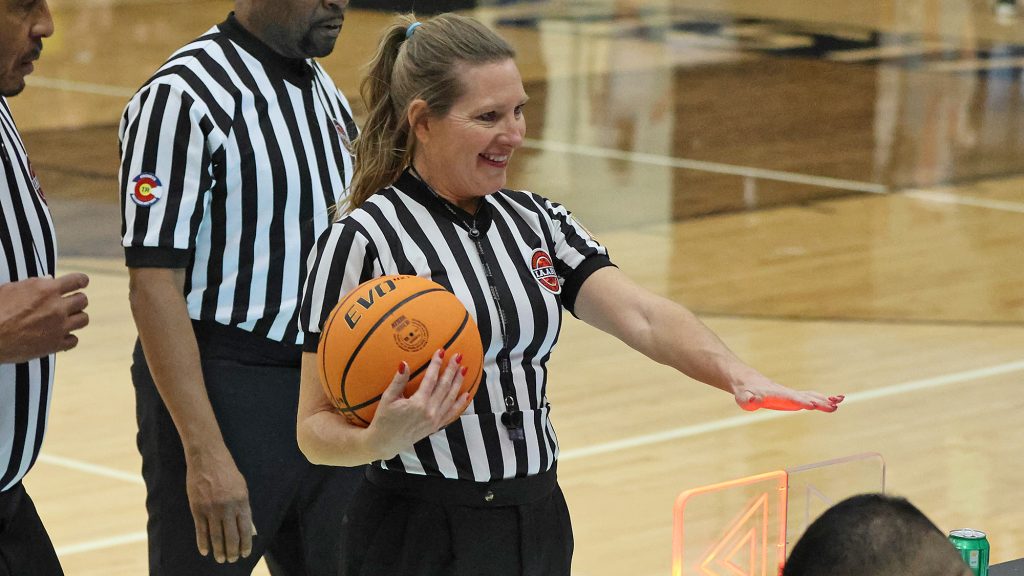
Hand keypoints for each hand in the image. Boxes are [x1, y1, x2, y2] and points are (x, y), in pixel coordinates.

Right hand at [0, 273, 88, 363]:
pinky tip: (59, 336)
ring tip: (66, 319)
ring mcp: (58, 327)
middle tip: (69, 304)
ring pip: (83, 319)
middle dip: (77, 300)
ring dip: (76, 318)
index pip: (77, 280)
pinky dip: (68, 338)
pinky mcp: (55, 344)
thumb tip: (49, 279)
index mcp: (47, 289)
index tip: (82, 283)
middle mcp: (57, 307)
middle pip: (83, 300)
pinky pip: (74, 340)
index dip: (81, 281)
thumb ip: (34, 283)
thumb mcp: (11, 289)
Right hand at [184, 449, 254, 563]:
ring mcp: (211, 509)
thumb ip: (244, 508)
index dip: (245, 544)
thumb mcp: (242, 487)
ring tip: (220, 559)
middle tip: (231, 560)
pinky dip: (203, 543)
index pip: (245, 529)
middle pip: (231, 536)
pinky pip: (200, 530)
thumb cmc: (227, 472)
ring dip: (218, 550)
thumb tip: (248, 528)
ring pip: (216, 536)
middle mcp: (227, 507)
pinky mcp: (197, 508)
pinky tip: (205, 551)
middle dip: (232, 551)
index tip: (245, 554)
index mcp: (241, 502)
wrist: (207, 458)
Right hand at [368, 349, 468, 459]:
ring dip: (458, 383)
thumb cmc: (383, 420)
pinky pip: (452, 413)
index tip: (441, 351)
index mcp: (418, 404)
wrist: (385, 443)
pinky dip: (460, 404)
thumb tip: (405, 363)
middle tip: (458, 355)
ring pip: (451, 398)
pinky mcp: (436, 426)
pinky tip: (466, 394)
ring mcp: (435, 420)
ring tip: (464, 368)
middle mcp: (430, 412)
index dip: (437, 364)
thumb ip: (398, 381)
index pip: (431, 379)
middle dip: (452, 369)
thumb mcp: (388, 398)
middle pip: (445, 386)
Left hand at [732, 373, 843, 412]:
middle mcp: (787, 393)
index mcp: (777, 394)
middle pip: (806, 397)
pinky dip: (824, 398)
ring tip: (840, 401)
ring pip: (812, 395)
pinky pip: (812, 397)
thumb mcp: (743, 398)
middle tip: (833, 406)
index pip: (790, 398)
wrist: (748, 381)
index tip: (812, 405)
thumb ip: (747, 400)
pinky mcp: (795, 397)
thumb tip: (752, 400)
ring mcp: (792, 394)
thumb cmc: (746, 392)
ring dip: (825, 399)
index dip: (801, 401)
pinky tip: (837, 400)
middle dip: (819, 402)